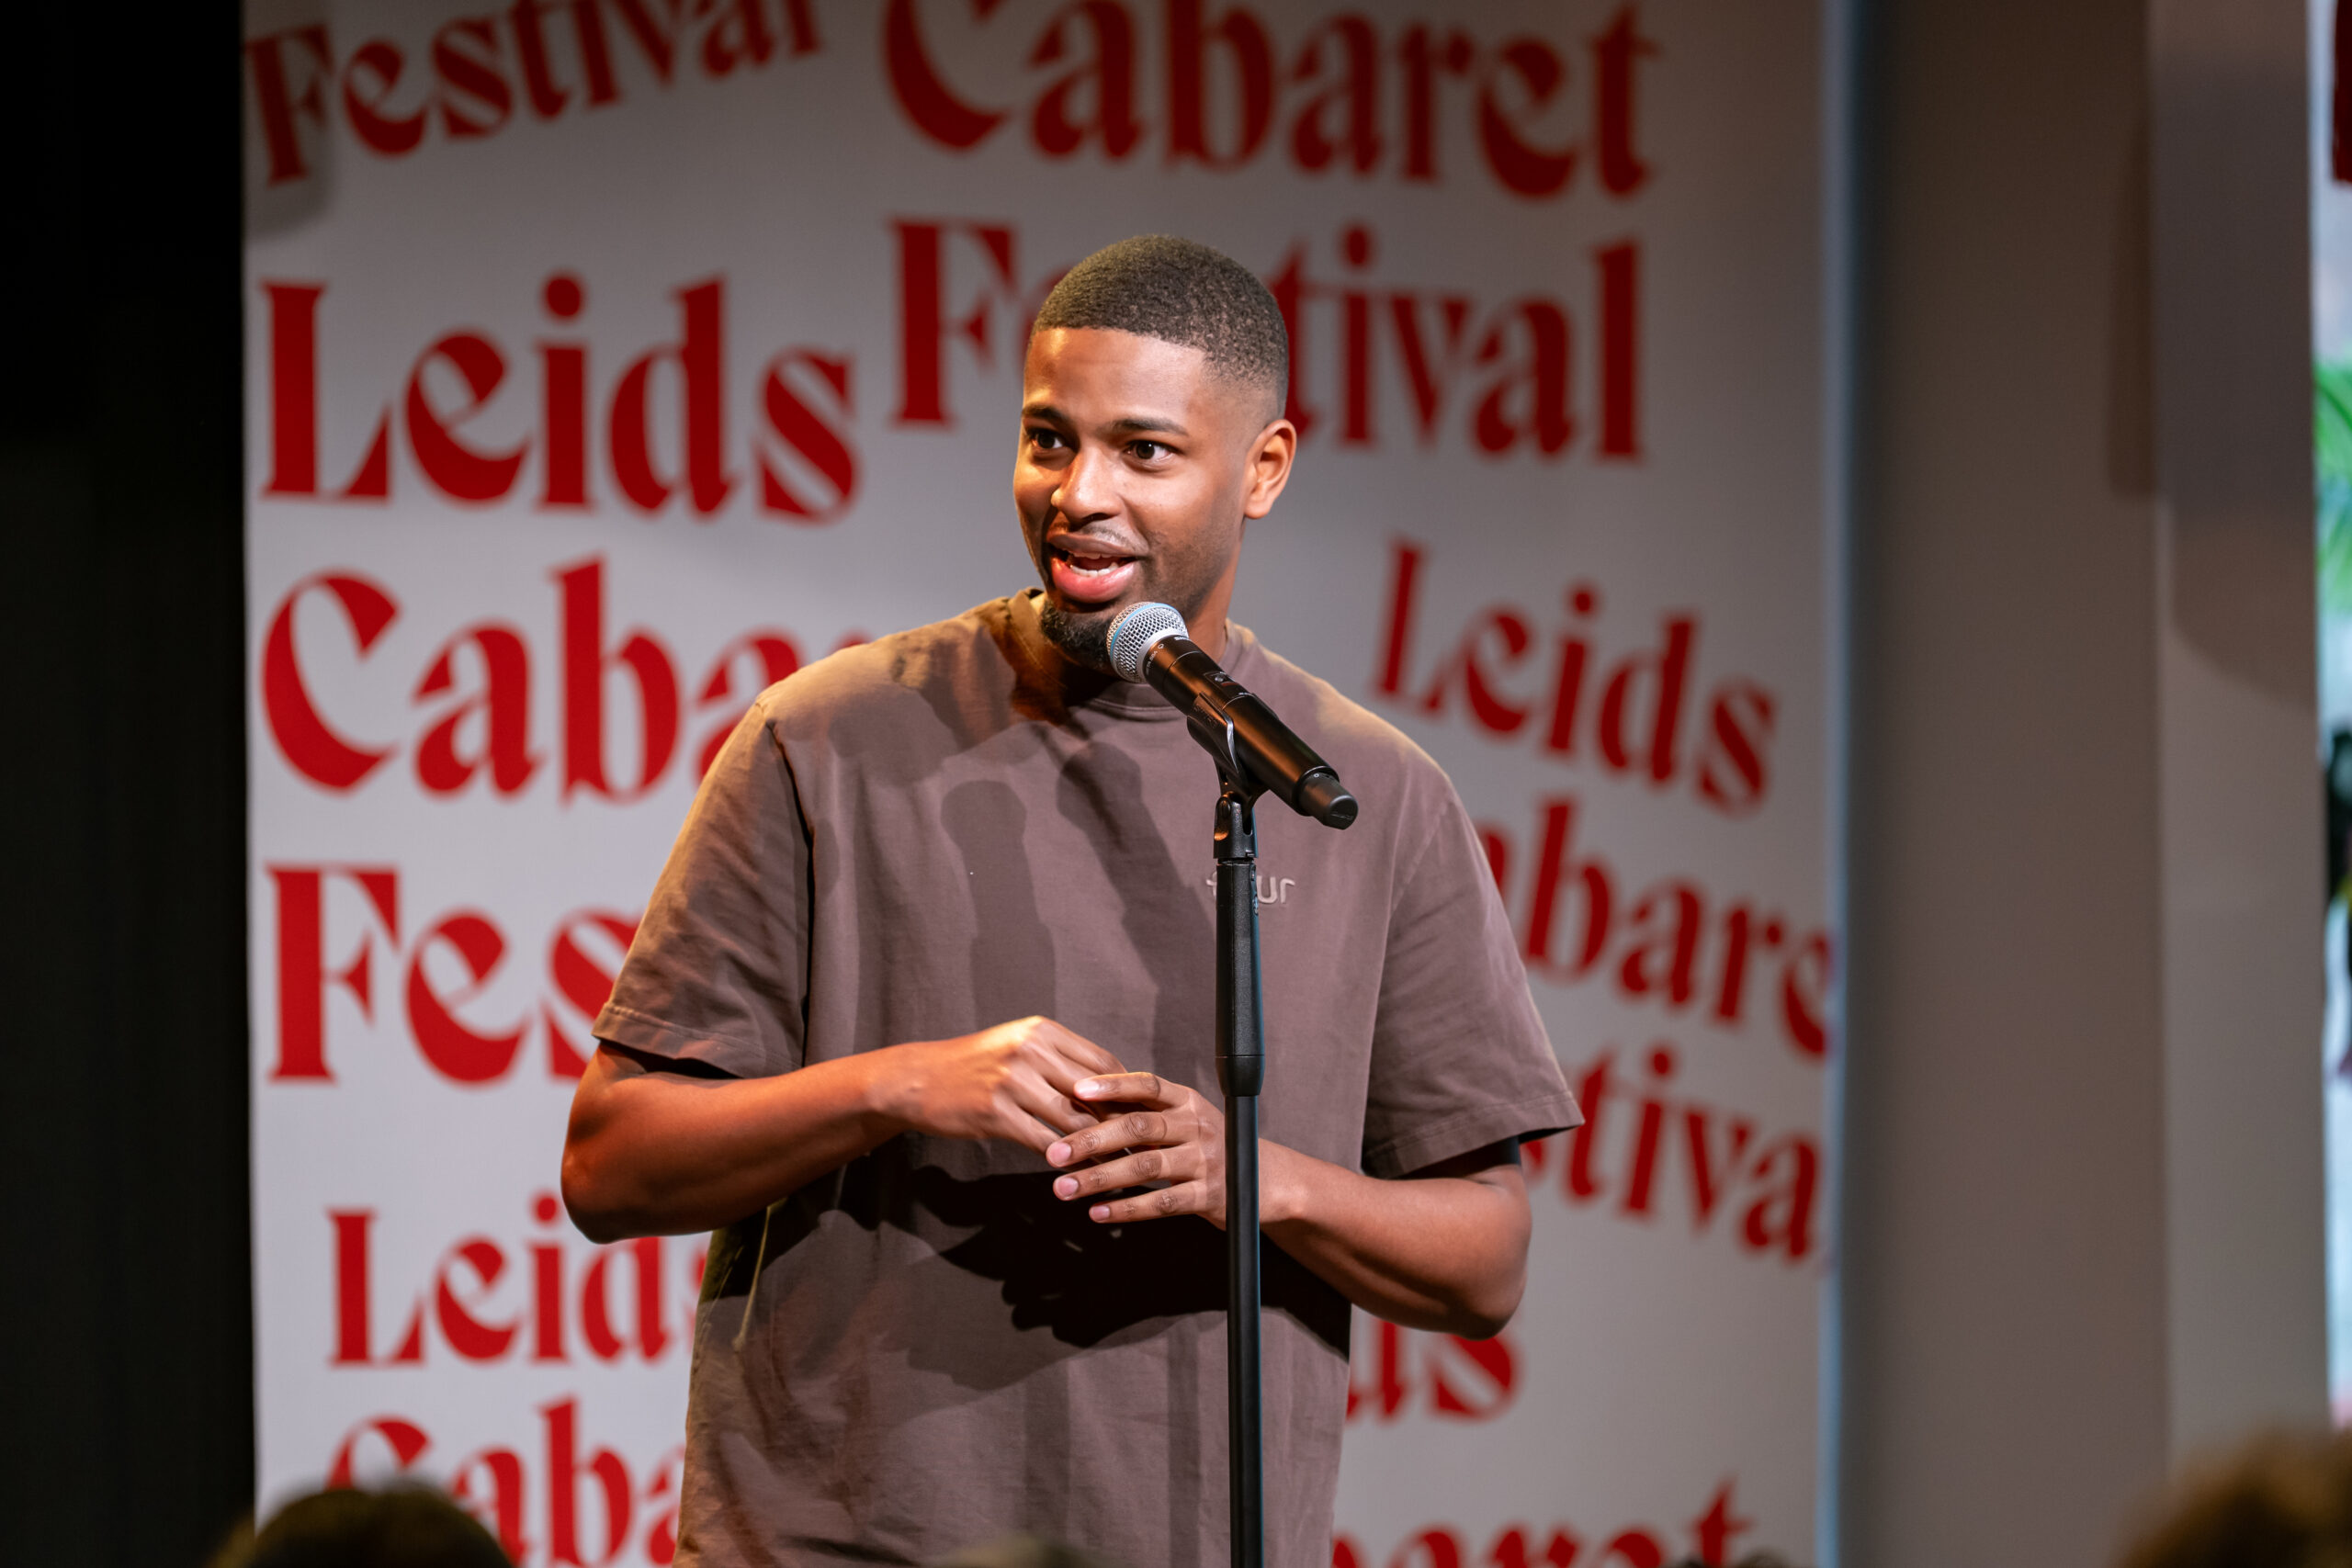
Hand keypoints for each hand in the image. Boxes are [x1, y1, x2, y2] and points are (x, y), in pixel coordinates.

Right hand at [876, 1017, 1124, 1154]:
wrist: (919, 1078)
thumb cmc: (976, 1065)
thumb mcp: (1019, 1046)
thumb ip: (1060, 1060)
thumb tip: (1111, 1086)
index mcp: (1042, 1031)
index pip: (1102, 1061)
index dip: (1127, 1090)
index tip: (1144, 1114)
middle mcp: (1031, 1050)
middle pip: (1094, 1090)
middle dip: (1121, 1120)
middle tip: (1143, 1145)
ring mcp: (1013, 1081)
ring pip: (1072, 1119)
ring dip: (1098, 1146)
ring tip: (1120, 1166)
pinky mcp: (996, 1112)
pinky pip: (1044, 1141)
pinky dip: (1065, 1160)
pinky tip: (1078, 1173)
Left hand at [1048, 1072, 1233, 1226]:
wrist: (1266, 1181)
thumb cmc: (1209, 1147)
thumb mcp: (1185, 1120)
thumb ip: (1145, 1112)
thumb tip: (1084, 1103)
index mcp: (1187, 1101)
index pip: (1147, 1085)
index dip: (1112, 1086)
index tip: (1076, 1090)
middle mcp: (1197, 1126)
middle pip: (1139, 1127)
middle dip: (1091, 1139)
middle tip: (1055, 1153)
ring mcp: (1205, 1161)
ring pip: (1145, 1167)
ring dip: (1099, 1178)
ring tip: (1064, 1188)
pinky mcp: (1209, 1196)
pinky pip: (1162, 1203)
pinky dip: (1127, 1208)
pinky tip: (1097, 1212)